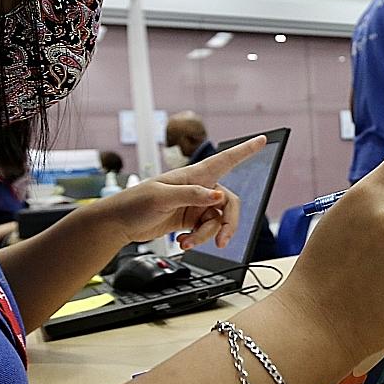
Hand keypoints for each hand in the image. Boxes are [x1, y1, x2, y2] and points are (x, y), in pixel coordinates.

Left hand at [94, 136, 265, 249]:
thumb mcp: (162, 197)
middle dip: (228, 224)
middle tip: (222, 241)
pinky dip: (198, 240)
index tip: (263, 140)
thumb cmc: (135, 202)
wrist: (120, 223)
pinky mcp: (190, 220)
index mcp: (194, 175)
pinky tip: (183, 243)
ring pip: (218, 221)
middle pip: (230, 204)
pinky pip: (206, 231)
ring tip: (187, 243)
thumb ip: (192, 196)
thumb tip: (218, 198)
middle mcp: (199, 188)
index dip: (246, 150)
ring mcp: (196, 205)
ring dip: (206, 236)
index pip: (226, 159)